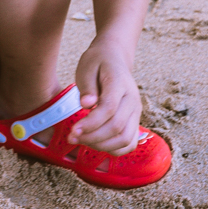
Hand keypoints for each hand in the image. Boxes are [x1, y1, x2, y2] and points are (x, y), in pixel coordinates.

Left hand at [69, 39, 142, 154]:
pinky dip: (114, 150)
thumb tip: (86, 105)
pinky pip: (129, 143)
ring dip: (101, 145)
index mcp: (120, 83)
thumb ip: (87, 86)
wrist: (114, 58)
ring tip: (82, 140)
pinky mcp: (134, 121)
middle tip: (72, 137)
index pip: (109, 108)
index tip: (72, 130)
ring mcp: (136, 112)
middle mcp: (133, 99)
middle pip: (117, 127)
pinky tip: (96, 144)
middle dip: (92, 137)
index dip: (90, 123)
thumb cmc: (97, 62)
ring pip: (125, 139)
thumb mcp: (87, 67)